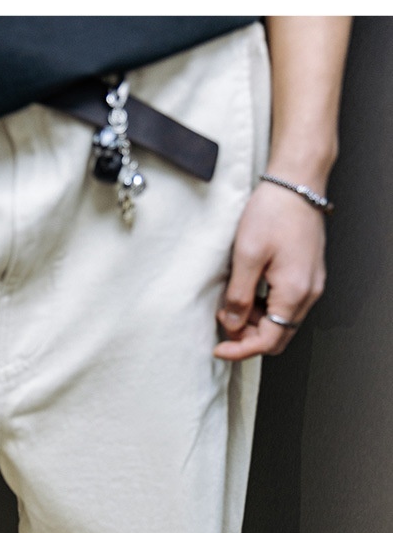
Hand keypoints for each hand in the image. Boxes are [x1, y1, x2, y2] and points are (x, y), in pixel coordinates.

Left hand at [214, 180, 326, 360]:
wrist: (297, 183)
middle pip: (278, 336)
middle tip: (224, 324)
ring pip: (281, 322)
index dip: (241, 349)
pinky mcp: (307, 276)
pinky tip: (248, 292)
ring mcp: (311, 284)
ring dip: (255, 322)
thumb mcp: (247, 255)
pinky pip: (286, 305)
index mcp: (295, 291)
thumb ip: (239, 296)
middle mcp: (308, 292)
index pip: (269, 340)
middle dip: (248, 338)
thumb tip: (233, 324)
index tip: (220, 348)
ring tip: (232, 304)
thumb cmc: (274, 211)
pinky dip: (265, 308)